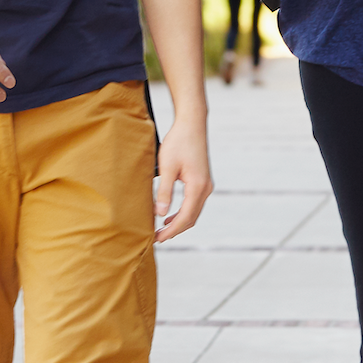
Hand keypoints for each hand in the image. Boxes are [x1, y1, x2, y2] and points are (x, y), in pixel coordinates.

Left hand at [154, 120, 213, 243]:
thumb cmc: (178, 142)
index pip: (185, 218)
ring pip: (193, 212)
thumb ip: (165, 191)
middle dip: (174, 230)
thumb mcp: (167, 167)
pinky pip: (194, 203)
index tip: (157, 238)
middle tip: (156, 238)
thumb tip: (160, 214)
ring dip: (179, 222)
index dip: (171, 231)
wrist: (192, 124)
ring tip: (161, 229)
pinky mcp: (203, 180)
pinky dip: (183, 212)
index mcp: (197, 187)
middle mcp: (205, 188)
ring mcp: (206, 184)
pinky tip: (170, 214)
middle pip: (191, 218)